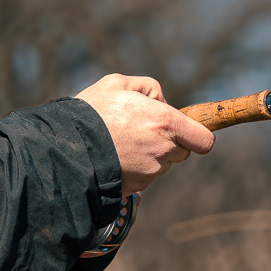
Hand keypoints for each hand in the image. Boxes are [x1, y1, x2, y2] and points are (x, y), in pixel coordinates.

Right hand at [75, 73, 214, 197]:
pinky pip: (144, 177)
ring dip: (150, 156)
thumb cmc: (91, 112)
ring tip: (122, 144)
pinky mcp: (137, 186)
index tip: (185, 131)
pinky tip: (115, 158)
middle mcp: (163, 150)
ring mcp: (150, 171)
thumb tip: (161, 102)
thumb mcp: (117, 83)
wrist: (66, 147)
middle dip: (168, 143)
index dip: (197, 135)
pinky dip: (135, 169)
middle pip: (181, 152)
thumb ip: (148, 88)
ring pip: (162, 165)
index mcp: (165, 122)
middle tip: (142, 132)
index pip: (204, 140)